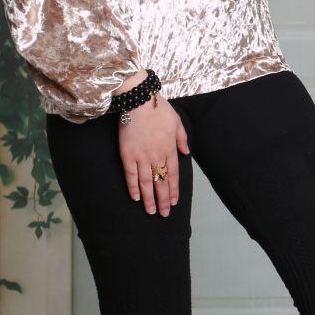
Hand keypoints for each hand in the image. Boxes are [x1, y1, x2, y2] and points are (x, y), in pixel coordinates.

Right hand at [118, 94, 189, 215]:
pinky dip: (133, 187)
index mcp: (169, 149)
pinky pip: (130, 175)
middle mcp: (156, 156)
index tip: (174, 202)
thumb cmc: (159, 109)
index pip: (173, 175)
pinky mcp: (127, 154)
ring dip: (149, 198)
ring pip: (146, 182)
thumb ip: (182, 139)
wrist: (139, 100)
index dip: (173, 190)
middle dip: (163, 200)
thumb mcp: (177, 122)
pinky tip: (136, 197)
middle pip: (161, 182)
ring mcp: (141, 157)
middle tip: (164, 214)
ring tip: (151, 211)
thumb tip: (187, 153)